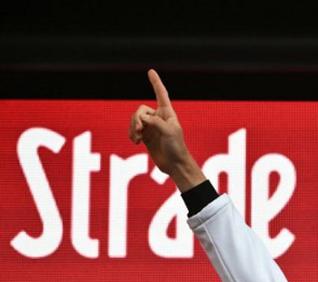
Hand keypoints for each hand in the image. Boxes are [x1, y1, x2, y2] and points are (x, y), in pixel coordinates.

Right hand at [128, 70, 204, 190]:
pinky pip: (132, 130)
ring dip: (133, 128)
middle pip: (140, 110)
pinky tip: (136, 142)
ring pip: (135, 120)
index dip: (156, 82)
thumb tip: (142, 120)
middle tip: (139, 130)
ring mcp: (151, 127)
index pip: (161, 94)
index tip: (151, 71)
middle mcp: (158, 117)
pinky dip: (131, 134)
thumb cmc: (176, 147)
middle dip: (137, 119)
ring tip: (137, 139)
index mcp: (167, 113)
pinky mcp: (145, 136)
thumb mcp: (168, 131)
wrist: (174, 164)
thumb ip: (154, 121)